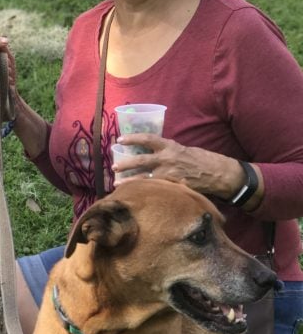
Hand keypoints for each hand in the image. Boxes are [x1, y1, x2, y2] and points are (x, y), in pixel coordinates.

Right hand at [0, 37, 17, 98]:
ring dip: (5, 71)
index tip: (6, 41)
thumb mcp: (8, 60)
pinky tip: (7, 83)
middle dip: (4, 61)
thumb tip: (4, 42)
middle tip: (11, 68)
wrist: (6, 93)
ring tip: (9, 76)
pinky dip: (3, 80)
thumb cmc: (6, 74)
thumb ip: (5, 51)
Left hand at [114, 134, 247, 201]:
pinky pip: (155, 189)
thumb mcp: (183, 150)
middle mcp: (168, 159)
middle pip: (141, 161)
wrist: (218, 173)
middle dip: (125, 164)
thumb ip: (167, 152)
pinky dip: (144, 191)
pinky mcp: (173, 187)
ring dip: (129, 181)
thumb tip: (152, 155)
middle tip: (113, 167)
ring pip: (144, 178)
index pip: (148, 139)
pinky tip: (135, 195)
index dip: (133, 138)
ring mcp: (170, 175)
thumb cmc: (201, 159)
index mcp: (170, 146)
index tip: (120, 140)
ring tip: (116, 184)